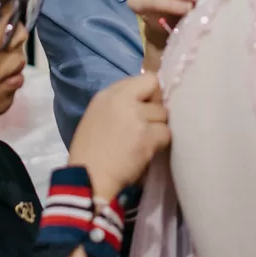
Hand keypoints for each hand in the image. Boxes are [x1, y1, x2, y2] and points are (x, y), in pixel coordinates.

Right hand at [69, 73, 170, 199]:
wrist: (89, 178)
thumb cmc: (89, 152)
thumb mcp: (96, 117)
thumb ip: (118, 104)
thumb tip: (144, 101)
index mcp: (106, 95)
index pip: (142, 78)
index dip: (148, 93)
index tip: (145, 107)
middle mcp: (122, 100)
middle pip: (156, 92)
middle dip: (154, 109)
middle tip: (146, 126)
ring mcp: (136, 116)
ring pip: (163, 114)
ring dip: (158, 128)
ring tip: (144, 141)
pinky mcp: (147, 136)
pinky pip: (166, 133)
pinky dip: (160, 143)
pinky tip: (147, 151)